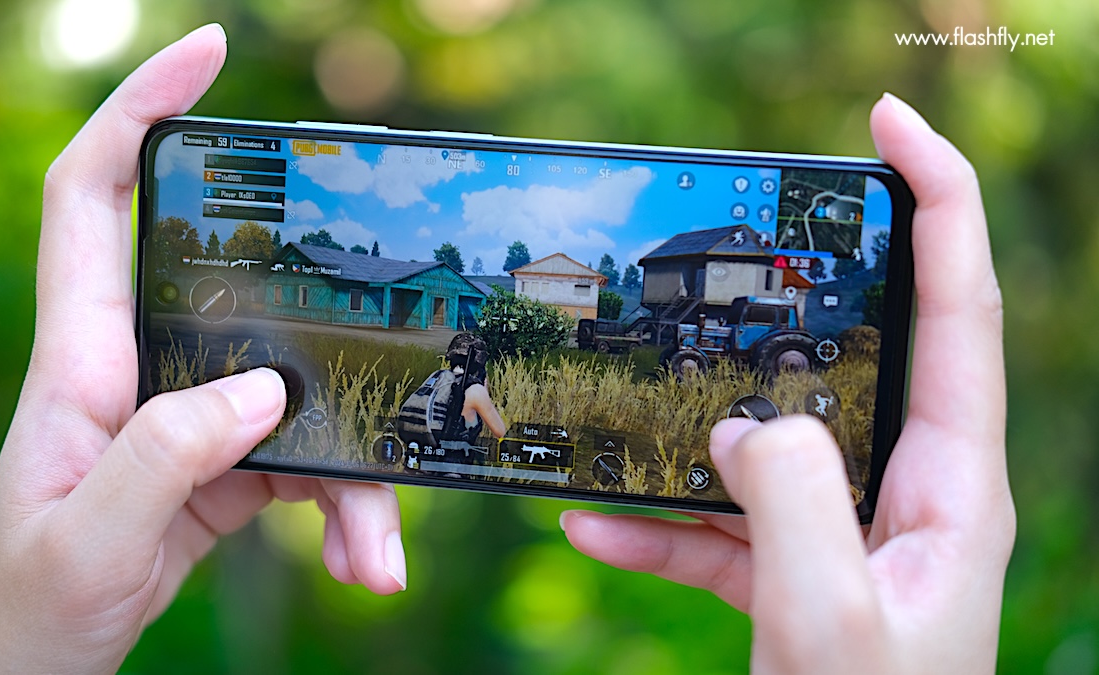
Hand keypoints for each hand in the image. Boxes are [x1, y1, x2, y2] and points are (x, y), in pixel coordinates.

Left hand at [0, 25, 404, 673]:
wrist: (31, 671)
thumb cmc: (27, 609)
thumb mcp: (84, 542)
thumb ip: (164, 458)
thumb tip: (262, 394)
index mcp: (83, 360)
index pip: (92, 197)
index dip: (139, 112)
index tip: (208, 56)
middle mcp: (143, 369)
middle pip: (237, 283)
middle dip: (315, 278)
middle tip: (388, 276)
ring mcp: (192, 416)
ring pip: (297, 392)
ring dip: (356, 468)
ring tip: (377, 552)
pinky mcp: (227, 465)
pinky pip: (310, 461)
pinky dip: (347, 511)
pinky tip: (365, 564)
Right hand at [562, 93, 1012, 672]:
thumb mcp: (828, 620)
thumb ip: (786, 500)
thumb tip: (741, 422)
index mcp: (952, 491)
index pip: (959, 310)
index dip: (936, 201)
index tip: (885, 126)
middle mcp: (908, 499)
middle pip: (861, 354)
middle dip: (800, 293)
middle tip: (741, 238)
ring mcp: (847, 536)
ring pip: (769, 444)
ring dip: (695, 431)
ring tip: (631, 408)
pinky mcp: (795, 576)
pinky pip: (721, 527)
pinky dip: (659, 523)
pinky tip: (594, 527)